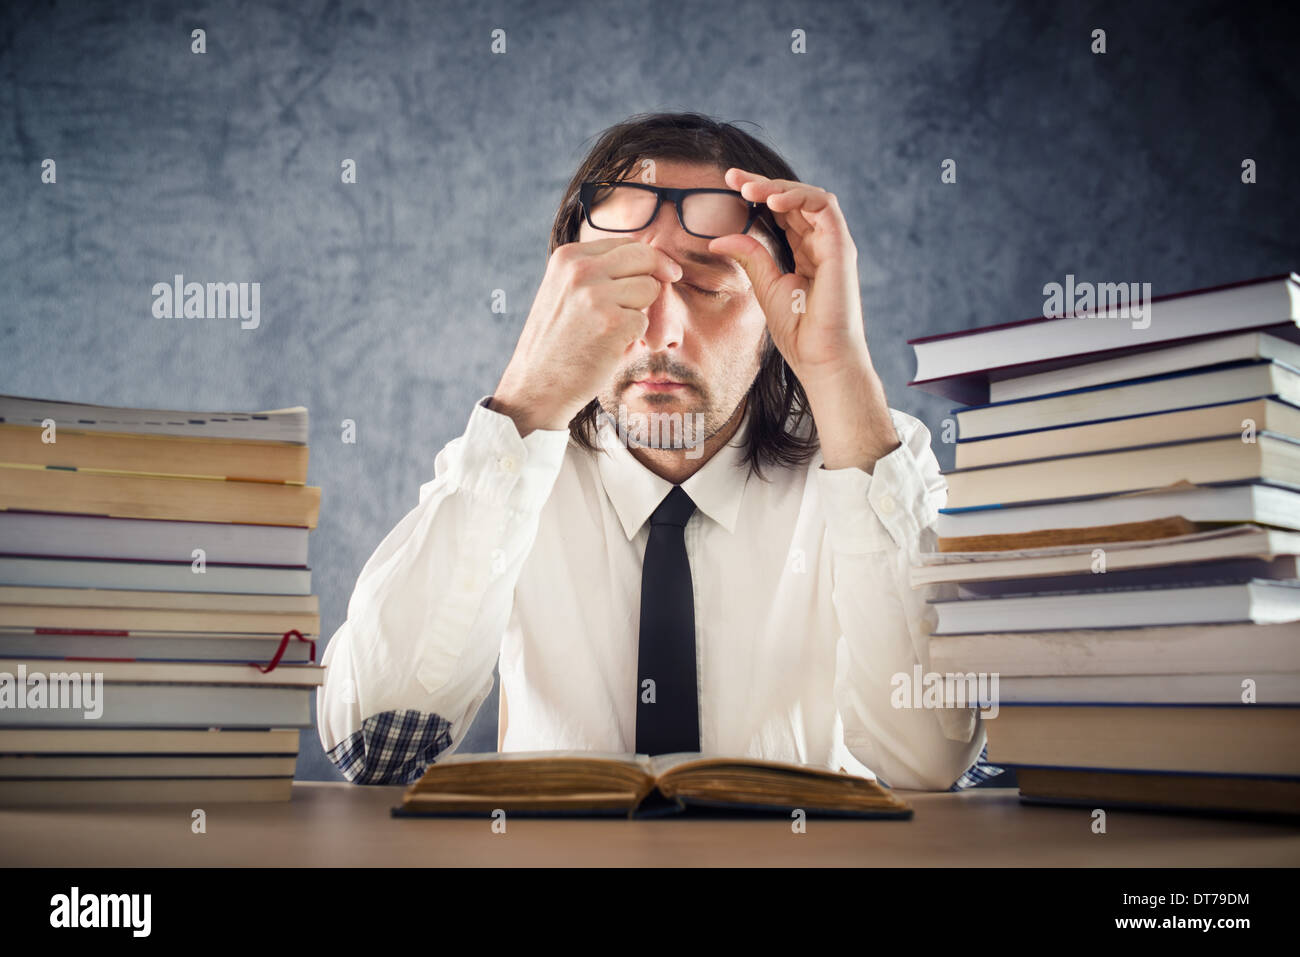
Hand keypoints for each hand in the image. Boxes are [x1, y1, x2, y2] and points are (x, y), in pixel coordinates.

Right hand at [493, 238, 681, 435]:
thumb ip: (598, 271)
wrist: (536, 386)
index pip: (626, 243)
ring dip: (640, 311)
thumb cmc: (556, 342)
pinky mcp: (612, 324)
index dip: (647, 260)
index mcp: (568, 257)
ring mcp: (596, 296)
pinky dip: (633, 337)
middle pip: (645, 257)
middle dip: (657, 275)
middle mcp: (580, 270)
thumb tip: (653, 260)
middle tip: (658, 292)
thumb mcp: (565, 292)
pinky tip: (608, 346)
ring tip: (612, 329)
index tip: (658, 273)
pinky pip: (644, 321)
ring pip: (649, 288)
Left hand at [707, 168, 870, 383]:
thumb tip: (717, 238)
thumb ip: (750, 257)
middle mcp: (822, 243)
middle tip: (732, 178)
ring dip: (779, 188)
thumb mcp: (766, 287)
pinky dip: (800, 199)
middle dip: (764, 184)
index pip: (783, 211)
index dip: (758, 194)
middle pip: (795, 199)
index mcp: (806, 251)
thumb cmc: (799, 332)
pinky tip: (772, 202)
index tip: (728, 184)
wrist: (821, 359)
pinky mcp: (842, 249)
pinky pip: (825, 209)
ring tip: (749, 189)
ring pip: (811, 197)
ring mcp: (834, 244)